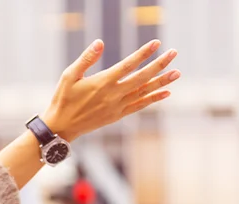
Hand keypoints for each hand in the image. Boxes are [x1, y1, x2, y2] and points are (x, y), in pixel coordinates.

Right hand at [43, 39, 179, 140]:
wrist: (61, 127)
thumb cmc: (63, 99)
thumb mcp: (69, 76)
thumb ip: (86, 59)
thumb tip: (100, 42)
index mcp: (102, 82)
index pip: (128, 65)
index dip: (143, 53)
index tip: (156, 43)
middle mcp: (113, 94)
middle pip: (142, 78)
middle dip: (159, 65)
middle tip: (174, 53)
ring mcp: (117, 106)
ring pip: (144, 92)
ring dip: (162, 82)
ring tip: (177, 73)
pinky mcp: (117, 115)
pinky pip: (139, 106)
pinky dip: (153, 99)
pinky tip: (166, 93)